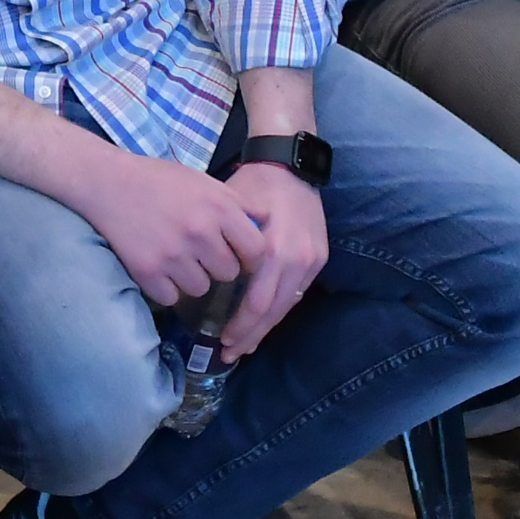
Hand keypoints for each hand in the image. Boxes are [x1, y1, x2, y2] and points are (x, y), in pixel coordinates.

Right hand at [75, 145, 266, 309]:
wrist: (108, 182)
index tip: (240, 256)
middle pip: (228, 273)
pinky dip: (166, 287)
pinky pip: (171, 296)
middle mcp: (200, 233)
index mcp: (219, 208)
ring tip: (177, 260)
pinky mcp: (148, 271)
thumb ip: (236, 203)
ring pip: (201, 288)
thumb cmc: (159, 179)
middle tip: (201, 255)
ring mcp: (173, 255)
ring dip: (192, 279)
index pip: (256, 250)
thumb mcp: (204, 181)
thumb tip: (267, 221)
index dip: (250, 257)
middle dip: (218, 267)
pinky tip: (159, 268)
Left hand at [211, 161, 328, 359]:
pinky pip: (296, 292)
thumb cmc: (255, 183)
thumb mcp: (232, 208)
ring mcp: (312, 260)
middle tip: (229, 353)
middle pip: (274, 311)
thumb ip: (223, 244)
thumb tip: (201, 277)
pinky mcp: (318, 258)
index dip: (240, 325)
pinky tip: (263, 323)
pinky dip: (278, 311)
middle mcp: (298, 259)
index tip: (221, 339)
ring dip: (265, 328)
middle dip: (251, 335)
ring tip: (243, 346)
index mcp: (275, 249)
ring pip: (287, 305)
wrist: (292, 164)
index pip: (258, 301)